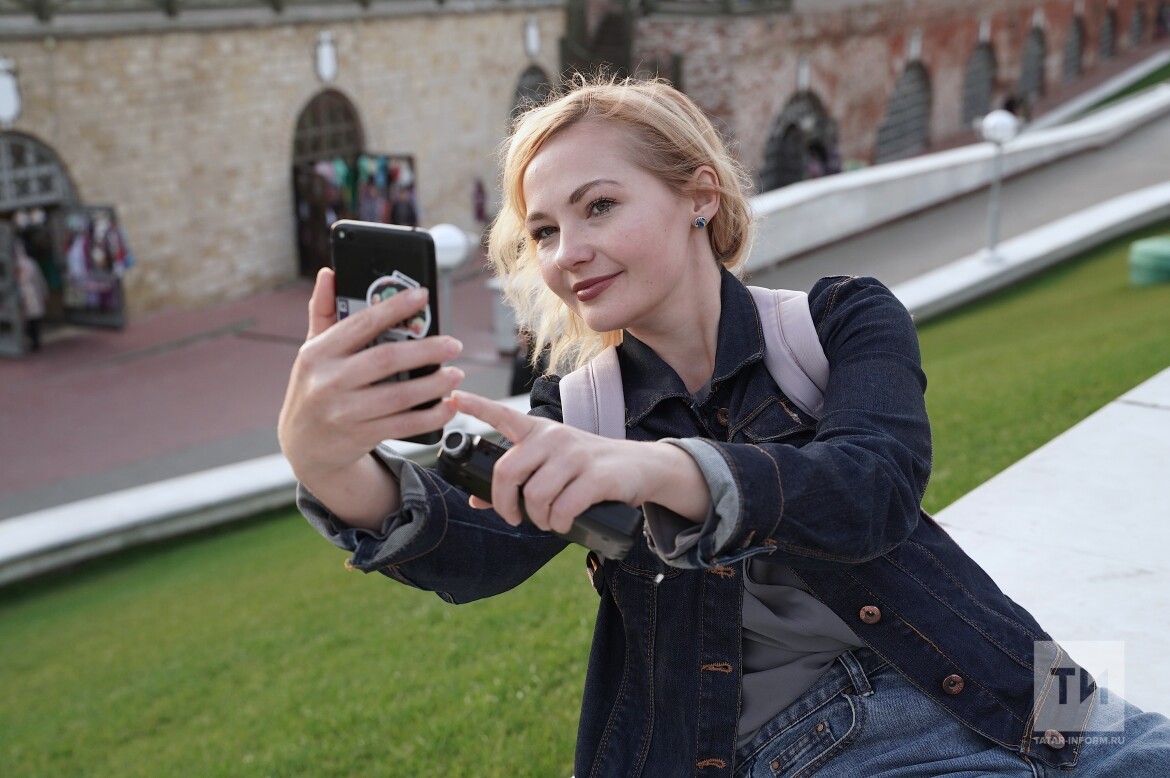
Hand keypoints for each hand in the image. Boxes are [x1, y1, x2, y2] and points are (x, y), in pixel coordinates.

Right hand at [278, 268, 463, 486]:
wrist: (303, 447)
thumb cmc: (315, 388)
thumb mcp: (312, 352)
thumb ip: (323, 313)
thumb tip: (329, 273)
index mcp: (317, 353)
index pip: (361, 323)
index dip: (394, 307)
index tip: (423, 295)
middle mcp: (328, 382)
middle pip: (386, 359)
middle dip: (426, 350)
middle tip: (454, 344)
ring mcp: (343, 413)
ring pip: (399, 396)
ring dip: (434, 384)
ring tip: (456, 374)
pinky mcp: (360, 437)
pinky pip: (403, 425)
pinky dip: (430, 416)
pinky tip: (447, 406)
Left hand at [451, 391, 710, 533]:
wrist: (642, 468)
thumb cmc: (590, 468)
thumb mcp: (553, 466)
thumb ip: (520, 479)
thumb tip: (476, 501)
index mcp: (540, 431)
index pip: (503, 415)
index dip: (476, 406)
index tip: (454, 397)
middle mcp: (554, 438)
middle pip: (507, 472)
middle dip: (504, 504)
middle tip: (515, 518)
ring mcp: (575, 455)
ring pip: (536, 496)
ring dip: (538, 519)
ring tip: (548, 521)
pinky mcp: (596, 476)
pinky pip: (563, 508)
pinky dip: (559, 524)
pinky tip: (563, 524)